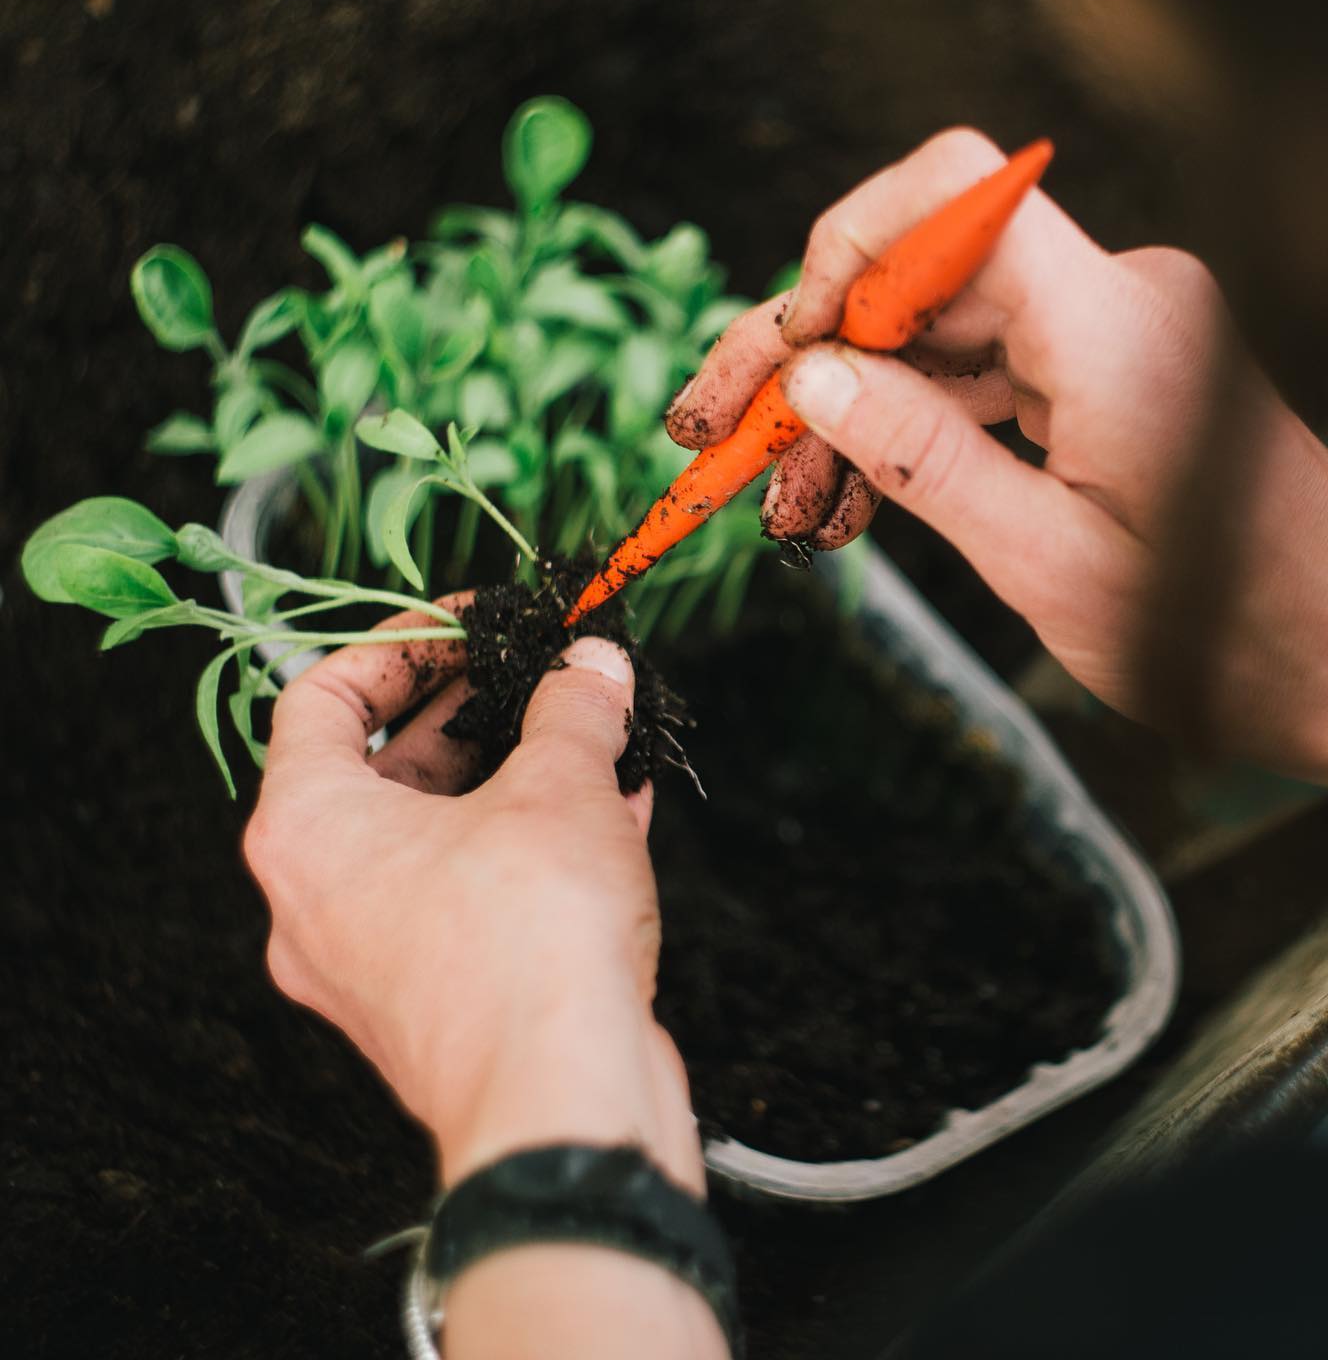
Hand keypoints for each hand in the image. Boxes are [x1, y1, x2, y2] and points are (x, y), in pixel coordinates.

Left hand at [243, 606, 698, 1189]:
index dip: (399, 642)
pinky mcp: (441, 1003)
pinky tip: (617, 806)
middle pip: (388, 770)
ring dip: (519, 777)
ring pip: (444, 837)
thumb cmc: (528, 942)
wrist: (560, 1105)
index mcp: (308, 831)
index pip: (321, 700)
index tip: (471, 622)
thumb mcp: (558, 790)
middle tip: (542, 672)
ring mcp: (378, 961)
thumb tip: (595, 667)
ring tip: (590, 730)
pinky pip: (480, 896)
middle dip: (477, 711)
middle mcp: (321, 900)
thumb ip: (573, 712)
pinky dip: (537, 845)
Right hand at [668, 128, 1327, 807]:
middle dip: (808, 360)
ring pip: (937, 339)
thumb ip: (921, 459)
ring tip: (784, 509)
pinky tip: (849, 504)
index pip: (951, 203)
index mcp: (1115, 326)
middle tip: (715, 438)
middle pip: (921, 279)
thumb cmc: (1226, 638)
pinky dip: (913, 434)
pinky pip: (982, 381)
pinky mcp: (1109, 377)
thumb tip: (811, 379)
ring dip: (851, 415)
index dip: (842, 256)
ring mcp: (1114, 336)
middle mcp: (1118, 302)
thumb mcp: (1047, 564)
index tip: (779, 356)